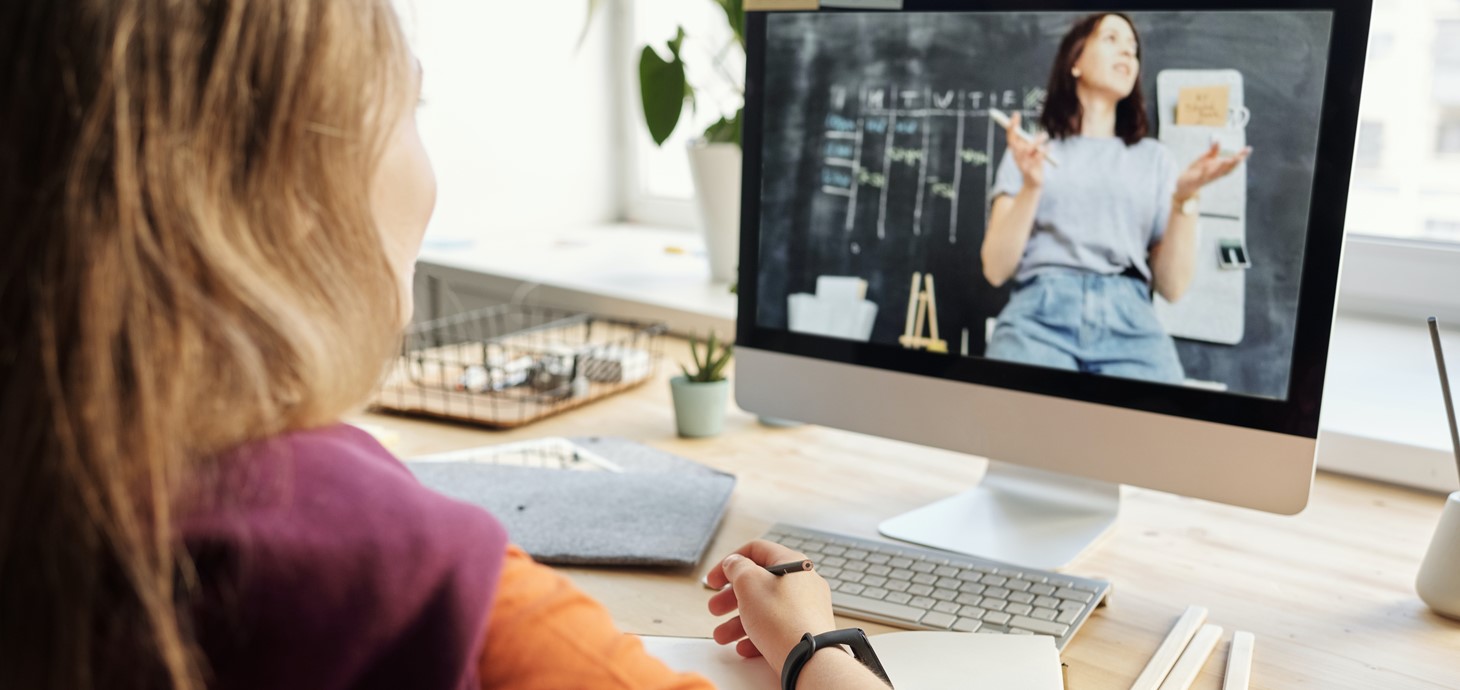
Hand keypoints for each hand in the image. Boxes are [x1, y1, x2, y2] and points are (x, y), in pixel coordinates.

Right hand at [705, 540, 837, 673]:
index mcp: (792, 563)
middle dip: (731, 597)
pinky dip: (757, 636)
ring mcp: (807, 608)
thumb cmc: (782, 619)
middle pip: (758, 583)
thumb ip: (736, 567)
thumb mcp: (749, 583)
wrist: (808, 658)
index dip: (729, 562)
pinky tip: (744, 647)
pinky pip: (777, 629)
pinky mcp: (806, 631)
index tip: (715, 580)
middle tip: (715, 608)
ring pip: (765, 609)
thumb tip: (734, 563)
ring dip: (738, 621)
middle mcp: (803, 583)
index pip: (756, 551)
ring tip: (722, 636)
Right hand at [1005, 112, 1048, 188]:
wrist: (1033, 183)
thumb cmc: (1032, 163)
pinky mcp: (1030, 171)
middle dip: (1018, 130)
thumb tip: (1025, 127)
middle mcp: (1016, 157)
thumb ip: (1026, 141)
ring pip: (1026, 150)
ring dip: (1036, 141)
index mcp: (1015, 151)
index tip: (1016, 114)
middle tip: (1024, 119)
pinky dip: (1045, 151)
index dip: (1011, 126)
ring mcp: (1022, 164)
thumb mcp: (1029, 151)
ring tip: (1045, 135)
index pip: (1010, 137)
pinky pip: (1037, 159)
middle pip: (1014, 143)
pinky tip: (1051, 146)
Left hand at [1175, 141, 1251, 201]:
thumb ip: (1213, 150)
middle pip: (1228, 168)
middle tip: (1242, 155)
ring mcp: (1207, 177)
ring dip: (1223, 167)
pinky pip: (1202, 177)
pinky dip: (1204, 171)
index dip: (1241, 156)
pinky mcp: (1198, 180)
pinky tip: (1205, 165)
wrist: (1185, 183)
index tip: (1248, 149)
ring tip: (1229, 160)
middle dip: (1235, 162)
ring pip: (1217, 173)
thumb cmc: (1197, 170)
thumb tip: (1218, 140)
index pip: (1232, 162)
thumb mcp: (1205, 158)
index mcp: (1219, 167)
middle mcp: (1216, 173)